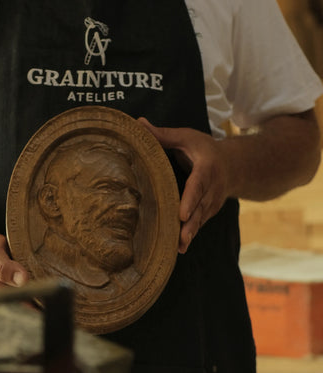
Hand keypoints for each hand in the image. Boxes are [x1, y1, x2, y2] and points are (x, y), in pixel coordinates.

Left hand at [138, 118, 230, 253]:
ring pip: (200, 220)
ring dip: (190, 234)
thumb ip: (163, 135)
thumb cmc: (204, 149)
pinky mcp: (209, 212)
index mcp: (206, 168)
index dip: (190, 200)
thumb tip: (138, 123)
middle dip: (190, 225)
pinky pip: (199, 224)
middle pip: (200, 208)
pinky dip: (190, 236)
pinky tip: (179, 248)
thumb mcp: (187, 138)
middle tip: (180, 240)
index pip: (198, 186)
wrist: (234, 165)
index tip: (181, 214)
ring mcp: (212, 202)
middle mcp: (212, 188)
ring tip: (179, 248)